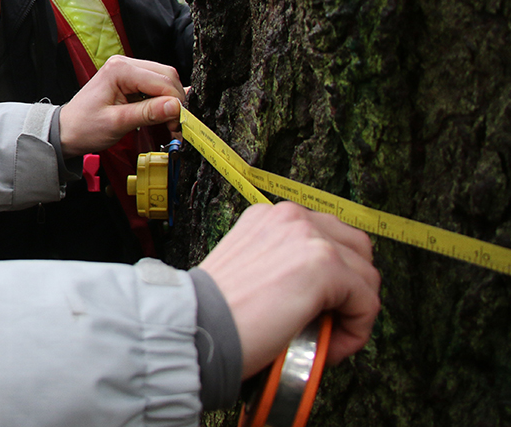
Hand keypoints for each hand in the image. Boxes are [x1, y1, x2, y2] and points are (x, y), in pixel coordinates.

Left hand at [57, 56, 185, 154]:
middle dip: (176, 101)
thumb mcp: (117, 123)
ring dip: (171, 101)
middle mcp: (125, 64)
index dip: (175, 104)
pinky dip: (162, 99)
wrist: (67, 130)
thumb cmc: (84, 127)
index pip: (162, 81)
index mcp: (120, 70)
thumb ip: (148, 113)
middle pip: (167, 76)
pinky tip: (163, 114)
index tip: (178, 125)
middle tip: (176, 125)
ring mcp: (127, 70)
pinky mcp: (130, 79)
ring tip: (169, 123)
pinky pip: (155, 85)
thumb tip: (175, 107)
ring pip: (164, 80)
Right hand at [198, 202, 380, 378]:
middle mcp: (291, 217)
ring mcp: (309, 237)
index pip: (328, 236)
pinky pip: (367, 302)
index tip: (320, 308)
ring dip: (354, 312)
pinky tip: (328, 348)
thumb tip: (321, 294)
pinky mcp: (325, 265)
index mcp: (270, 216)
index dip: (334, 278)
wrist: (198, 326)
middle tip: (331, 321)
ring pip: (367, 277)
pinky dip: (356, 332)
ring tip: (328, 338)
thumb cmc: (215, 310)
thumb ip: (283, 265)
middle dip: (353, 288)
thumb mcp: (249, 269)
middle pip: (356, 249)